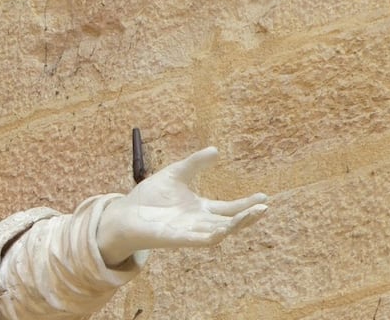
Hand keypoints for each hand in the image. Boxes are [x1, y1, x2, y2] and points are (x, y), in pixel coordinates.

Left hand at [96, 147, 267, 265]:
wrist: (125, 213)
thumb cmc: (148, 197)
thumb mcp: (176, 174)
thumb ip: (195, 164)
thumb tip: (216, 150)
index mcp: (200, 208)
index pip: (228, 208)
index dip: (246, 204)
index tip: (263, 196)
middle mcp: (199, 222)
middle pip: (230, 221)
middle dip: (248, 216)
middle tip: (265, 207)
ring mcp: (190, 232)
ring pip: (220, 231)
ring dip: (237, 225)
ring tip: (254, 214)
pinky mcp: (179, 239)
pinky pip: (201, 240)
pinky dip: (215, 235)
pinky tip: (225, 228)